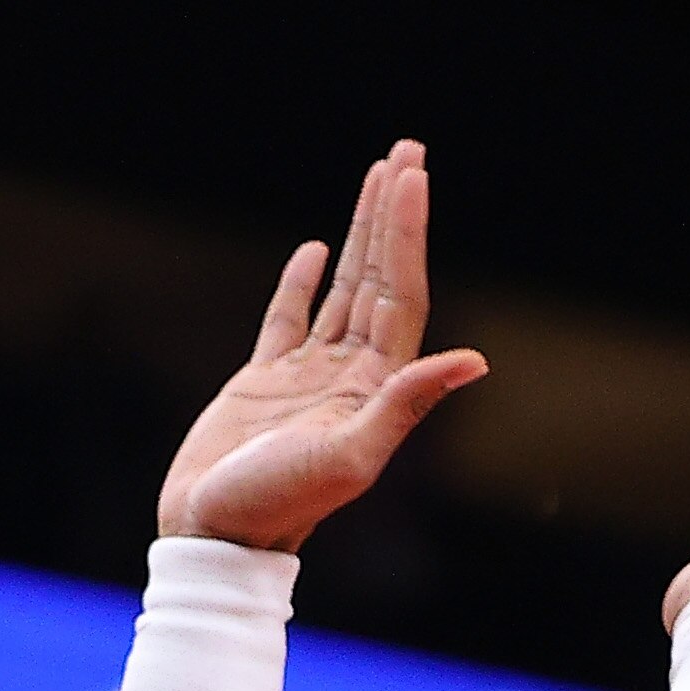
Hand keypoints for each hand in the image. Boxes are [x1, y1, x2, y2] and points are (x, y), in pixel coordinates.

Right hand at [156, 143, 488, 551]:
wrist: (215, 538)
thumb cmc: (277, 505)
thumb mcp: (348, 457)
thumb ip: (406, 405)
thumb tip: (475, 360)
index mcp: (375, 387)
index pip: (400, 293)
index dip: (407, 234)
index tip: (412, 177)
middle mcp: (350, 375)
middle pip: (380, 278)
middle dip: (392, 214)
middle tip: (405, 152)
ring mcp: (308, 377)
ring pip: (343, 289)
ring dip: (360, 234)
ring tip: (374, 178)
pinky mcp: (264, 383)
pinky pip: (289, 319)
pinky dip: (302, 281)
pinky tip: (315, 250)